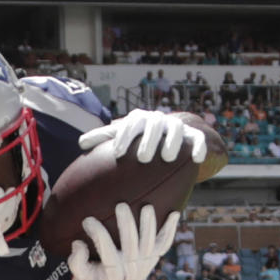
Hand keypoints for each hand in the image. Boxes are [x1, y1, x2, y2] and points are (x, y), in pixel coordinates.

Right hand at [69, 204, 178, 279]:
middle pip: (131, 245)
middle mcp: (131, 268)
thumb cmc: (97, 278)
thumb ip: (77, 262)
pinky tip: (175, 214)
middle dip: (127, 225)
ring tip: (147, 207)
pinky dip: (171, 230)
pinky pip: (164, 245)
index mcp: (113, 274)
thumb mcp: (83, 275)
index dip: (98, 235)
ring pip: (149, 243)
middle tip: (121, 206)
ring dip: (149, 225)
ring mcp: (145, 263)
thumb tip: (78, 244)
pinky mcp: (153, 258)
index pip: (107, 253)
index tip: (88, 220)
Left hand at [79, 109, 206, 165]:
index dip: (124, 136)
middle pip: (154, 125)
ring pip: (177, 130)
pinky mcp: (193, 135)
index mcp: (140, 120)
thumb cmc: (138, 138)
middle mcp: (159, 120)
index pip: (131, 124)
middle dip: (149, 139)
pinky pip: (198, 140)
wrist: (167, 132)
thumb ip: (103, 139)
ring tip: (167, 157)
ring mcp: (177, 126)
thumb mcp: (121, 136)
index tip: (118, 153)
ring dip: (172, 141)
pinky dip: (199, 147)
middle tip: (143, 158)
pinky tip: (197, 159)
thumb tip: (80, 145)